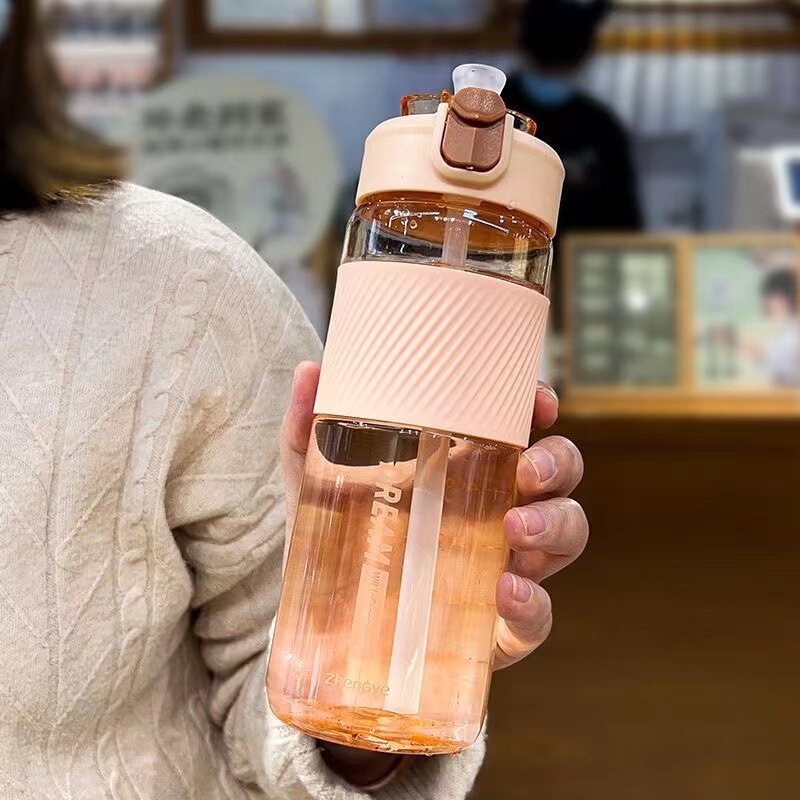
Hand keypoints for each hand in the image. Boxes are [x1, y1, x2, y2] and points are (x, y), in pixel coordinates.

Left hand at [279, 362, 586, 780]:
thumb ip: (306, 431)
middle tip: (529, 469)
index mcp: (467, 470)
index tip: (537, 402)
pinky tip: (508, 591)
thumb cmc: (335, 541)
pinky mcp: (499, 627)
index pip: (520, 428)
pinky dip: (534, 605)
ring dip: (556, 525)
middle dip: (558, 464)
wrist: (321, 627)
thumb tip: (309, 370)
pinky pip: (538, 617)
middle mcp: (498, 512)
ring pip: (567, 536)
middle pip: (558, 476)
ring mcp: (506, 568)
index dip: (539, 408)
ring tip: (517, 527)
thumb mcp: (316, 484)